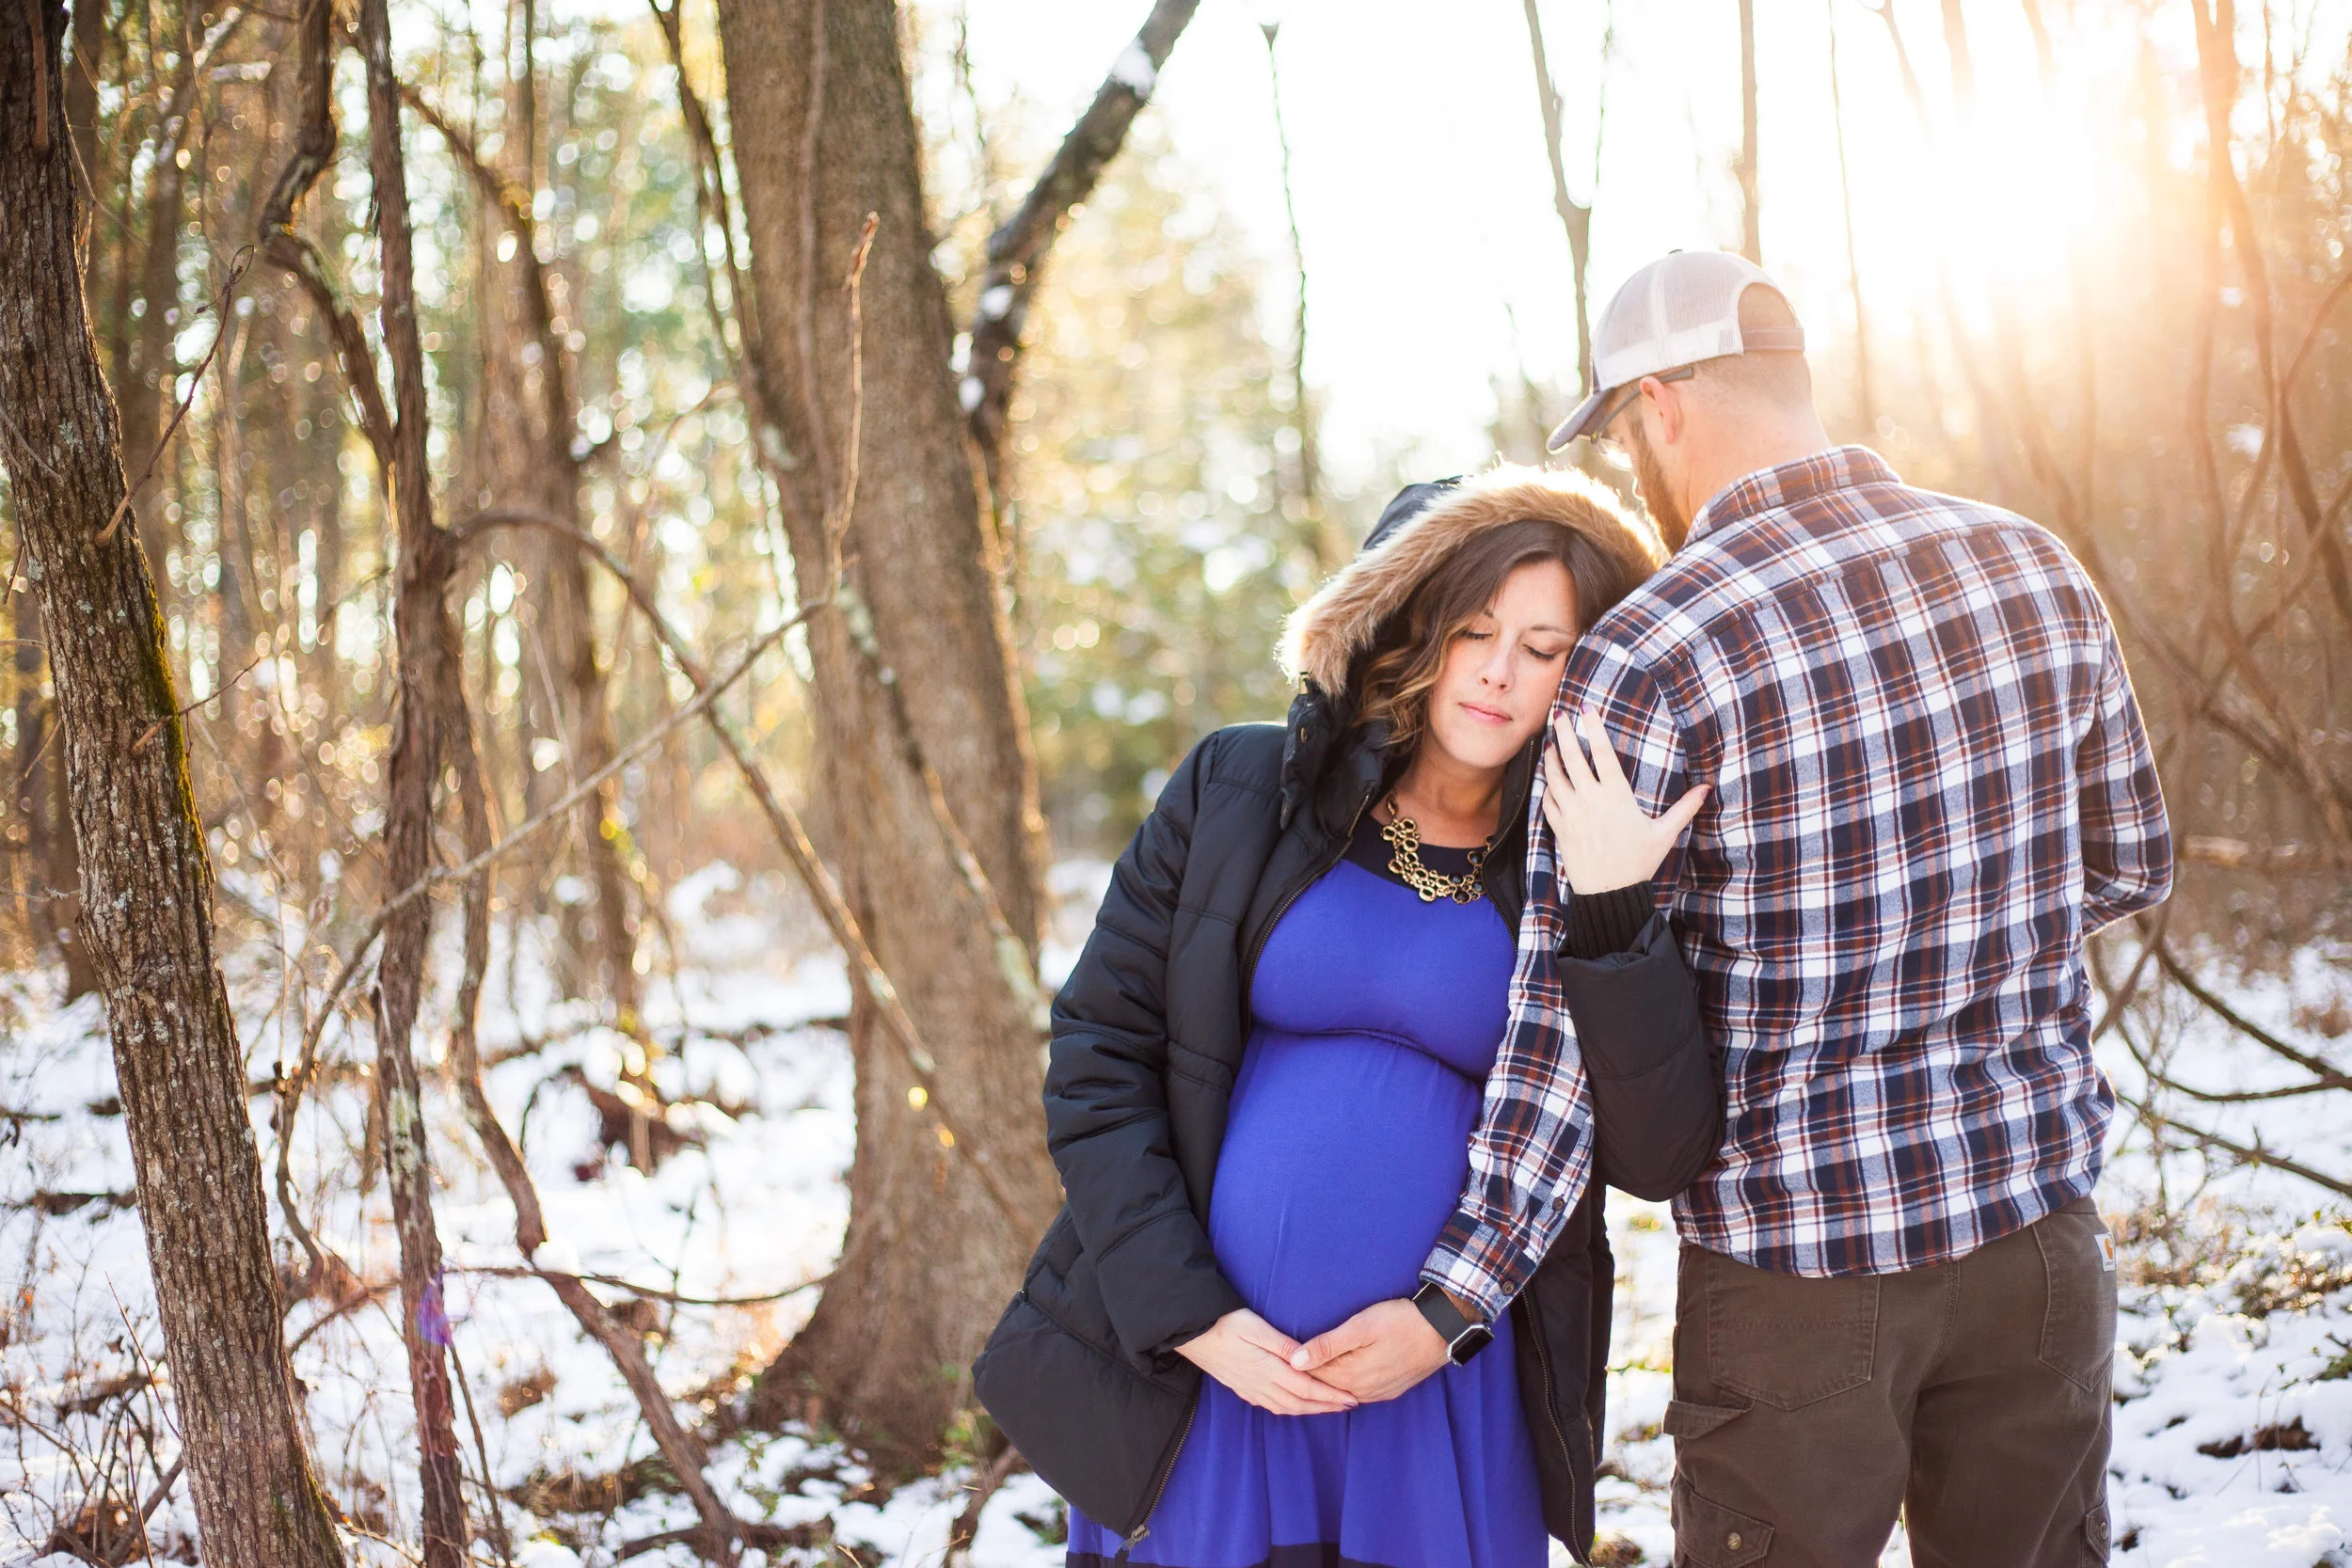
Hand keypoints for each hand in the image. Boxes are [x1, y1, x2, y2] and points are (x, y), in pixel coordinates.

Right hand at [1175, 1308, 1359, 1415]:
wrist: (1191, 1332)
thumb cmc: (1224, 1323)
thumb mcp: (1255, 1327)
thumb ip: (1282, 1344)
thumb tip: (1307, 1359)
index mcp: (1267, 1369)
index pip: (1306, 1388)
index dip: (1330, 1396)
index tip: (1351, 1398)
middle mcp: (1260, 1385)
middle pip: (1300, 1403)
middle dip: (1326, 1406)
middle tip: (1349, 1405)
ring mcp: (1250, 1389)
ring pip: (1286, 1408)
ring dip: (1310, 1410)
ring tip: (1329, 1407)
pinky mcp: (1242, 1388)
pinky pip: (1272, 1405)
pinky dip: (1291, 1408)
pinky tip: (1296, 1405)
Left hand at [1286, 1298, 1449, 1403]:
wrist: (1442, 1330)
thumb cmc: (1400, 1321)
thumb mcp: (1360, 1327)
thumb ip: (1327, 1345)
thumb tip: (1294, 1361)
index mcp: (1350, 1375)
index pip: (1311, 1378)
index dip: (1293, 1369)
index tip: (1275, 1360)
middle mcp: (1361, 1391)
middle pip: (1325, 1387)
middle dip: (1305, 1378)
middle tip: (1282, 1368)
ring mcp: (1377, 1393)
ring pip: (1342, 1392)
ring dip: (1325, 1383)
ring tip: (1306, 1371)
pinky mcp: (1389, 1391)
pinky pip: (1359, 1393)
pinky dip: (1344, 1386)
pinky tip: (1338, 1377)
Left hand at [1542, 706, 1708, 893]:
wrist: (1609, 893)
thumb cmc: (1638, 863)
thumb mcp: (1664, 834)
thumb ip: (1685, 808)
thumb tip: (1707, 789)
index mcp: (1616, 795)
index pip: (1602, 753)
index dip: (1593, 728)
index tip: (1586, 709)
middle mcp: (1590, 799)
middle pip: (1572, 757)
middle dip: (1563, 732)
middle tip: (1557, 714)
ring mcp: (1572, 813)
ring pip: (1555, 777)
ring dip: (1550, 757)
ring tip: (1549, 743)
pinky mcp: (1559, 828)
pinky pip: (1548, 801)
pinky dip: (1546, 787)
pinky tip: (1546, 779)